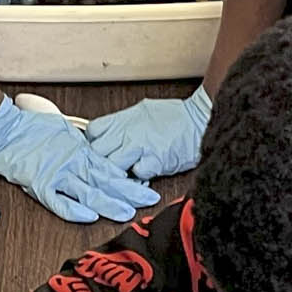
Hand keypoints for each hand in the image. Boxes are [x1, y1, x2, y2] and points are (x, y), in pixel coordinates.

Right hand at [0, 96, 160, 224]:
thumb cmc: (33, 129)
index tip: (146, 188)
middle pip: (106, 181)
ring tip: (127, 213)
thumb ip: (83, 147)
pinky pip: (59, 201)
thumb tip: (99, 154)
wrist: (5, 130)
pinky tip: (89, 216)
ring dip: (108, 204)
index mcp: (81, 152)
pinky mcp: (40, 185)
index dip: (130, 180)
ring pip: (88, 192)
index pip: (111, 169)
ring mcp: (57, 175)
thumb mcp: (66, 133)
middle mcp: (73, 164)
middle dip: (129, 193)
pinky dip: (73, 209)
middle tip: (148, 201)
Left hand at [85, 87, 211, 179]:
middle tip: (107, 167)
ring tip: (126, 173)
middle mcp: (129, 131)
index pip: (93, 131)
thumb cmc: (174, 117)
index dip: (92, 143)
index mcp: (124, 118)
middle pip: (97, 152)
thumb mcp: (141, 112)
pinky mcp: (154, 162)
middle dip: (99, 162)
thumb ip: (122, 124)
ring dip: (117, 173)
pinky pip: (135, 175)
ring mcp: (140, 147)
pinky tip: (143, 175)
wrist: (199, 120)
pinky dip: (138, 179)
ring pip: (112, 166)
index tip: (96, 150)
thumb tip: (107, 134)